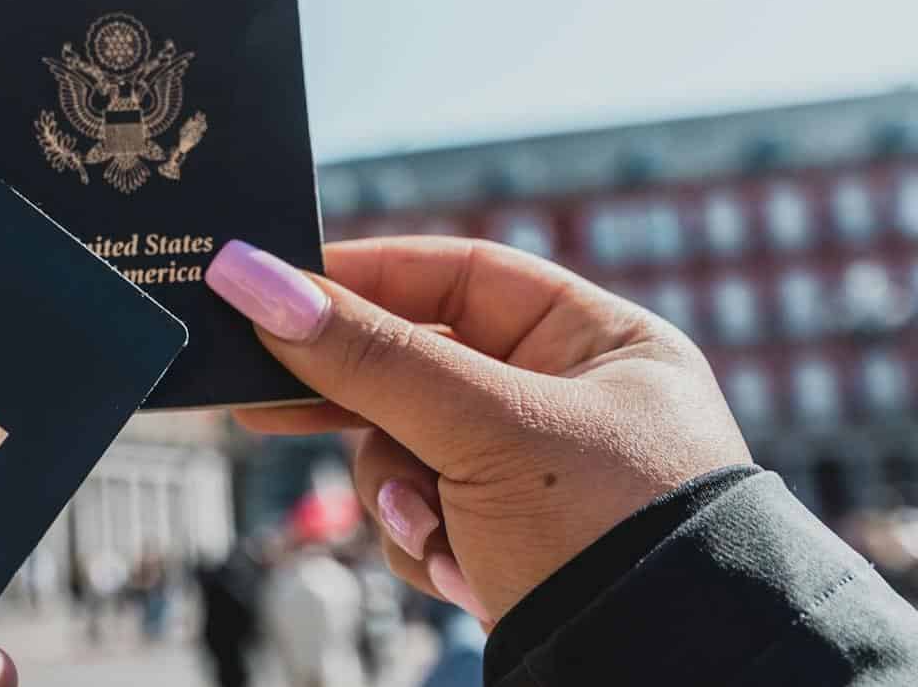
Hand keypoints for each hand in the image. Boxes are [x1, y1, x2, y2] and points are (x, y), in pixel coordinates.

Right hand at [206, 236, 750, 621]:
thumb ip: (368, 356)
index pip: (460, 275)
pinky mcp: (508, 542)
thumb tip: (253, 278)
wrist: (668, 682)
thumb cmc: (612, 534)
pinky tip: (460, 572)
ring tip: (430, 531)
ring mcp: (535, 477)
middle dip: (358, 403)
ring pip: (404, 448)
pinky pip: (422, 515)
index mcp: (600, 342)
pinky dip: (423, 543)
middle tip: (263, 401)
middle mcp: (570, 400)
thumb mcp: (484, 429)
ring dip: (399, 493)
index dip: (366, 278)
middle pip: (419, 366)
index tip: (277, 288)